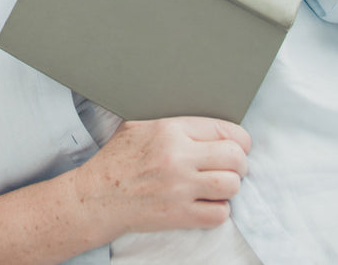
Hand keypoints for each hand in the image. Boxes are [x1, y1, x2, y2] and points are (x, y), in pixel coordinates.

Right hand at [74, 117, 249, 236]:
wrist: (98, 196)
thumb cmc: (118, 159)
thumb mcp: (139, 125)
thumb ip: (172, 121)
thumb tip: (202, 121)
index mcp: (170, 129)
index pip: (224, 129)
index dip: (239, 139)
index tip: (239, 146)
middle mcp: (179, 157)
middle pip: (235, 158)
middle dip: (240, 163)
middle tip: (233, 167)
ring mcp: (180, 188)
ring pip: (231, 185)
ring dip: (230, 187)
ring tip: (220, 185)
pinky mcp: (180, 215)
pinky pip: (219, 214)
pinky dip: (219, 210)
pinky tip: (208, 203)